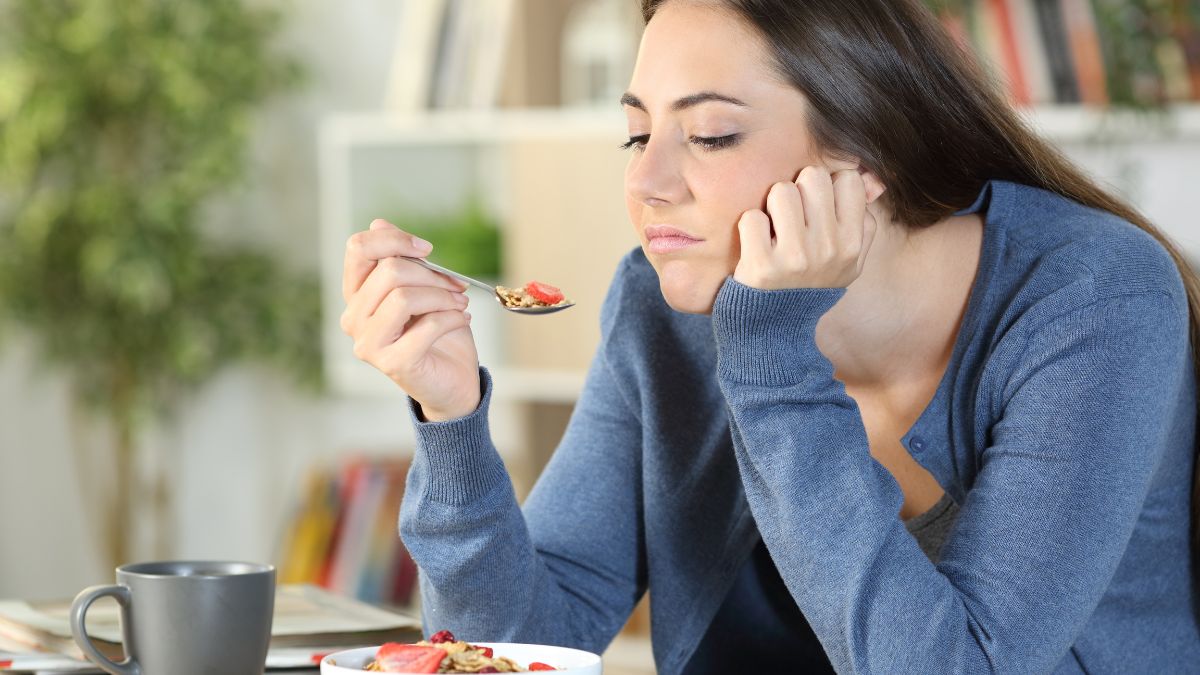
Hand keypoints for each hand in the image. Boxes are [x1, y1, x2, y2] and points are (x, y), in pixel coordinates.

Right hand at [341, 219, 479, 420]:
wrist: (452, 379)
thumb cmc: (437, 332)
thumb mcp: (422, 287)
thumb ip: (400, 258)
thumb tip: (378, 223)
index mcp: (357, 294)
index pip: (357, 249)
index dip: (395, 239)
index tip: (427, 249)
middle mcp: (354, 318)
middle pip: (388, 271)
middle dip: (431, 273)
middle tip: (456, 285)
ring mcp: (369, 343)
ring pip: (403, 297)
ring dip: (442, 296)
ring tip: (459, 302)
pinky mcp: (393, 363)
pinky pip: (426, 326)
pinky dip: (451, 318)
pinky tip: (461, 320)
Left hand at [733, 166, 878, 289]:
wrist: (776, 328)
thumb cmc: (812, 283)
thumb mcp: (849, 262)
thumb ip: (863, 222)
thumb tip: (871, 178)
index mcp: (851, 244)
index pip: (849, 180)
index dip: (830, 186)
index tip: (818, 207)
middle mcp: (827, 249)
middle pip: (813, 177)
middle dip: (799, 189)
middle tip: (792, 216)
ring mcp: (795, 257)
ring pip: (781, 191)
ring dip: (772, 206)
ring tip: (775, 229)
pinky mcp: (761, 264)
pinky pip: (752, 217)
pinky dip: (750, 227)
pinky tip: (757, 245)